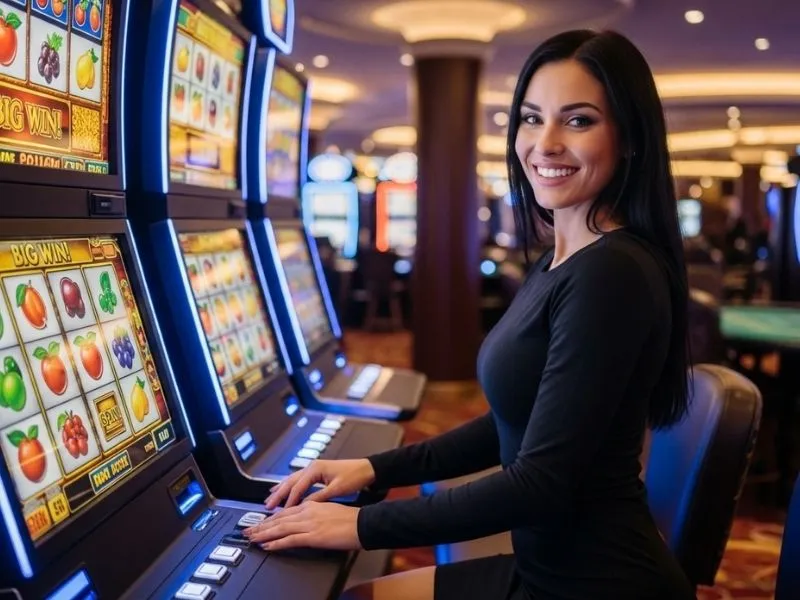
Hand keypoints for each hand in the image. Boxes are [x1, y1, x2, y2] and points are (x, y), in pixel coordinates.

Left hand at [245, 502, 361, 550]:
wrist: (362, 523)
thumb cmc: (350, 518)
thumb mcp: (329, 509)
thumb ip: (315, 512)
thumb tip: (305, 521)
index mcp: (311, 505)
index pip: (286, 512)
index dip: (271, 518)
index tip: (260, 523)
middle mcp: (307, 512)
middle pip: (279, 519)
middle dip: (261, 525)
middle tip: (248, 530)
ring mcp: (309, 523)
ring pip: (280, 528)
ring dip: (264, 534)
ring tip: (252, 538)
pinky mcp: (312, 535)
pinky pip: (290, 540)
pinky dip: (276, 543)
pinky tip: (268, 546)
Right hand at [265, 459, 375, 509]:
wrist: (367, 469)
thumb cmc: (354, 476)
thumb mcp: (337, 489)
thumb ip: (319, 497)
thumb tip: (304, 507)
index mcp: (316, 469)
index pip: (297, 487)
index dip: (288, 500)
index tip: (281, 512)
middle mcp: (312, 467)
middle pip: (290, 482)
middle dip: (278, 495)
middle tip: (267, 507)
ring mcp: (314, 469)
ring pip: (292, 480)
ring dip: (281, 491)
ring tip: (270, 500)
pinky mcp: (317, 473)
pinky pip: (298, 481)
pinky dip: (289, 488)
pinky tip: (283, 492)